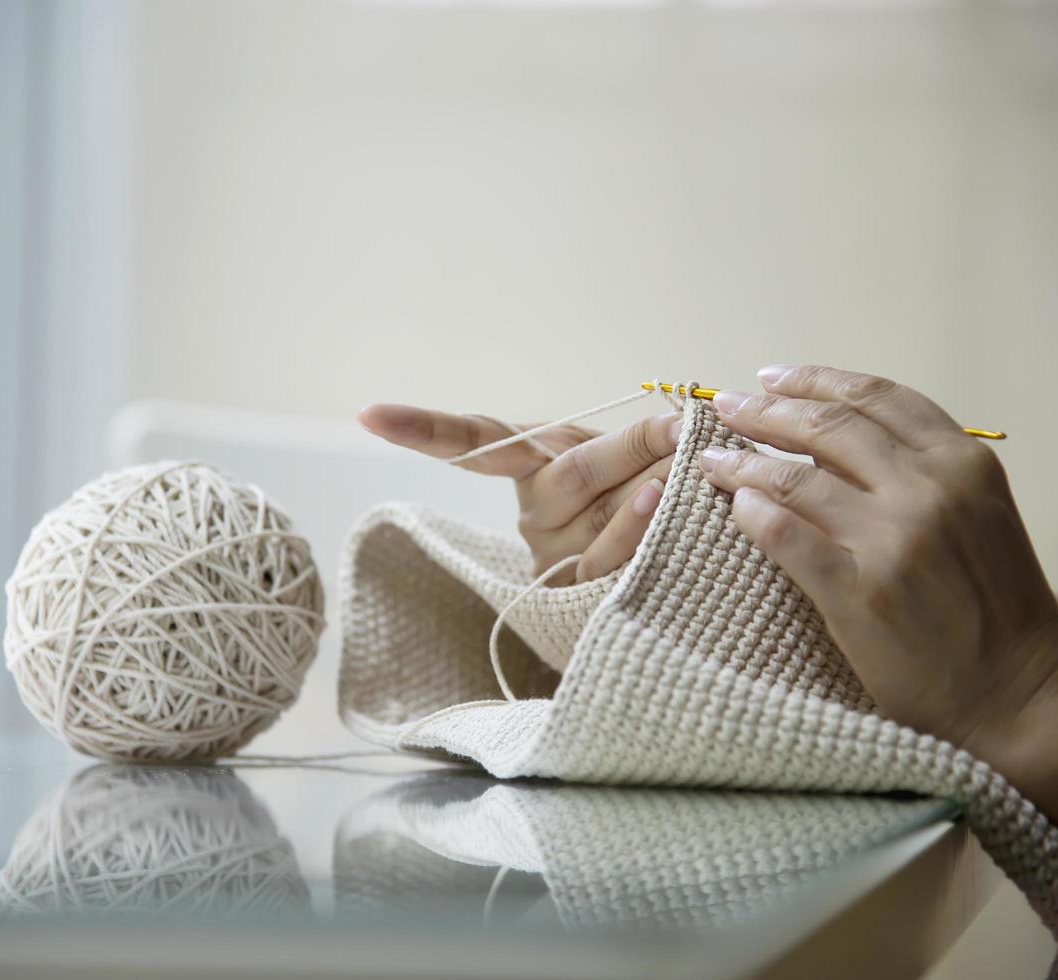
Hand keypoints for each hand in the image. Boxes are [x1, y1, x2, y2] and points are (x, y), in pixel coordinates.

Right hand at [357, 404, 678, 582]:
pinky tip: (665, 506)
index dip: (422, 428)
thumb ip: (648, 440)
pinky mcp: (581, 604)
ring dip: (654, 486)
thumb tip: (683, 422)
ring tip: (690, 463)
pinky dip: (644, 530)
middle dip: (630, 447)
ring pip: (597, 519)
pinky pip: (611, 565)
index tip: (367, 414)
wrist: (667, 579)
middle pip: (569, 474)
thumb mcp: (637, 456)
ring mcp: (554, 563)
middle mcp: (533, 517)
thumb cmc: (646, 497)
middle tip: (681, 425)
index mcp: (532, 468)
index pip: (474, 443)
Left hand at [699, 365, 1057, 753]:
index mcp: (963, 462)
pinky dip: (752, 515)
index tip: (770, 377)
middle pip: (827, 427)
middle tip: (723, 407)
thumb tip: (824, 442)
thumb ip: (916, 473)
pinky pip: (786, 536)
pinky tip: (732, 508)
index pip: (875, 398)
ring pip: (795, 478)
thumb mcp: (975, 516)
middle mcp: (930, 488)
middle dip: (765, 410)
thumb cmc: (997, 609)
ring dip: (742, 462)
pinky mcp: (861, 591)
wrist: (1022, 696)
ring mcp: (893, 538)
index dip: (814, 380)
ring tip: (711, 459)